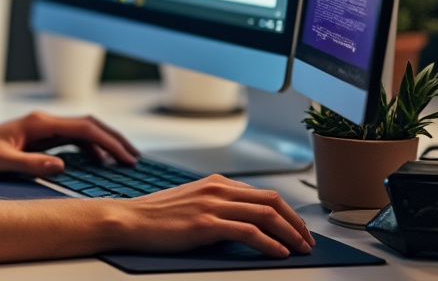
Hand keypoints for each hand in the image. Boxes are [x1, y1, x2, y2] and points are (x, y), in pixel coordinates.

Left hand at [0, 110, 139, 176]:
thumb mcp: (1, 162)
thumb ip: (31, 164)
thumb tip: (61, 166)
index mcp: (39, 123)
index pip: (83, 128)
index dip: (107, 142)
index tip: (124, 157)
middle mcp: (44, 122)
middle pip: (89, 125)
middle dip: (113, 139)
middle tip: (134, 158)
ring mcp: (44, 128)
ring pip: (83, 131)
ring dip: (104, 144)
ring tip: (123, 162)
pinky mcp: (41, 138)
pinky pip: (73, 140)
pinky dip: (90, 149)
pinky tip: (99, 163)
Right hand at [113, 174, 314, 258]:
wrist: (130, 220)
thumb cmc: (156, 217)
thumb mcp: (191, 203)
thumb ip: (216, 206)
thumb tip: (243, 223)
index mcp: (215, 183)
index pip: (263, 194)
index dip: (287, 213)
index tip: (298, 230)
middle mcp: (217, 189)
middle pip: (272, 201)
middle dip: (296, 223)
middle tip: (307, 241)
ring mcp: (212, 205)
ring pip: (265, 215)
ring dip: (289, 234)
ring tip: (300, 249)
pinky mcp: (206, 223)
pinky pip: (249, 232)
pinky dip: (270, 243)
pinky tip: (279, 253)